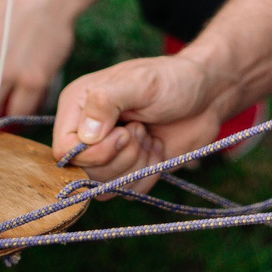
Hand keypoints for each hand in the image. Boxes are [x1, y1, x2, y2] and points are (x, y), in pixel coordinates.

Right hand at [51, 51, 237, 182]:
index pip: (63, 150)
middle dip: (121, 157)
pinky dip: (148, 174)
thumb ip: (106, 101)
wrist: (207, 96)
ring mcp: (107, 154)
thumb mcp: (140, 82)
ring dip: (135, 165)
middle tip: (141, 130)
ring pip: (104, 187)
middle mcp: (87, 132)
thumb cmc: (173, 80)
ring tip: (149, 136)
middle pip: (83, 173)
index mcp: (78, 106)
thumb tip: (85, 136)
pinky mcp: (128, 170)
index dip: (92, 152)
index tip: (122, 134)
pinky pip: (127, 191)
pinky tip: (157, 148)